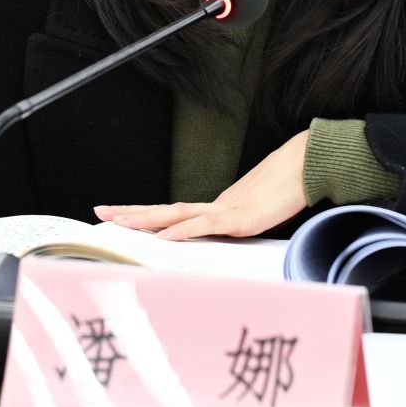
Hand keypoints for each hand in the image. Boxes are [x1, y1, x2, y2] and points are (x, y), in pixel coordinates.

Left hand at [95, 131, 309, 241]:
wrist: (304, 167)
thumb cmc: (284, 192)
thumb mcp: (256, 218)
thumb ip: (239, 229)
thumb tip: (230, 239)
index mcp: (214, 209)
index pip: (171, 213)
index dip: (144, 215)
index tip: (118, 216)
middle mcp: (212, 207)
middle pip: (163, 210)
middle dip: (131, 213)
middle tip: (101, 212)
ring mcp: (223, 211)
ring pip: (176, 215)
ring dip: (146, 219)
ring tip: (120, 222)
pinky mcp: (238, 218)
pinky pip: (204, 225)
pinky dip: (183, 231)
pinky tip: (164, 236)